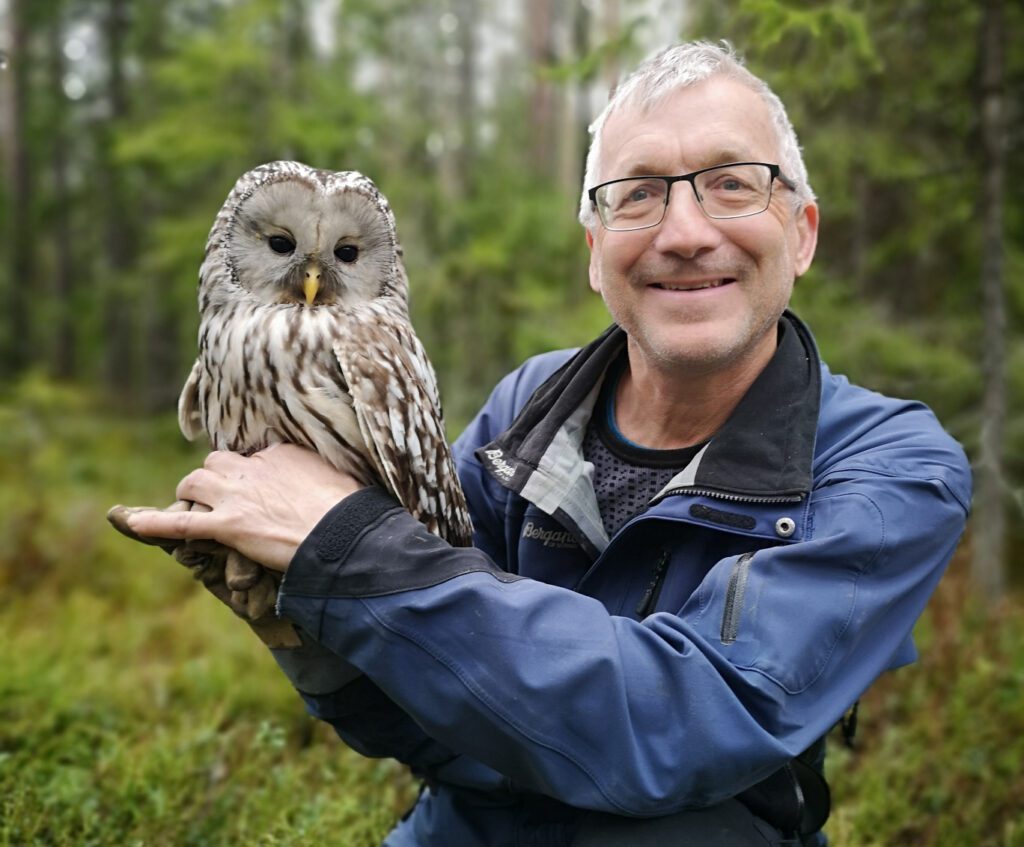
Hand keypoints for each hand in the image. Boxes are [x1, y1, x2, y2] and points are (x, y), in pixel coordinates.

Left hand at [124, 444, 360, 570]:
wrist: (345, 536)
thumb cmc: (353, 513)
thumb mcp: (342, 479)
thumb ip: (323, 476)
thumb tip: (330, 481)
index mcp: (281, 454)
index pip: (252, 457)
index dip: (251, 476)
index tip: (261, 492)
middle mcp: (253, 469)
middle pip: (216, 463)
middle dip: (213, 480)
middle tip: (221, 499)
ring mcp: (237, 497)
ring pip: (194, 484)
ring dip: (190, 497)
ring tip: (194, 510)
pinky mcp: (227, 527)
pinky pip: (181, 523)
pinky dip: (154, 524)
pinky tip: (133, 523)